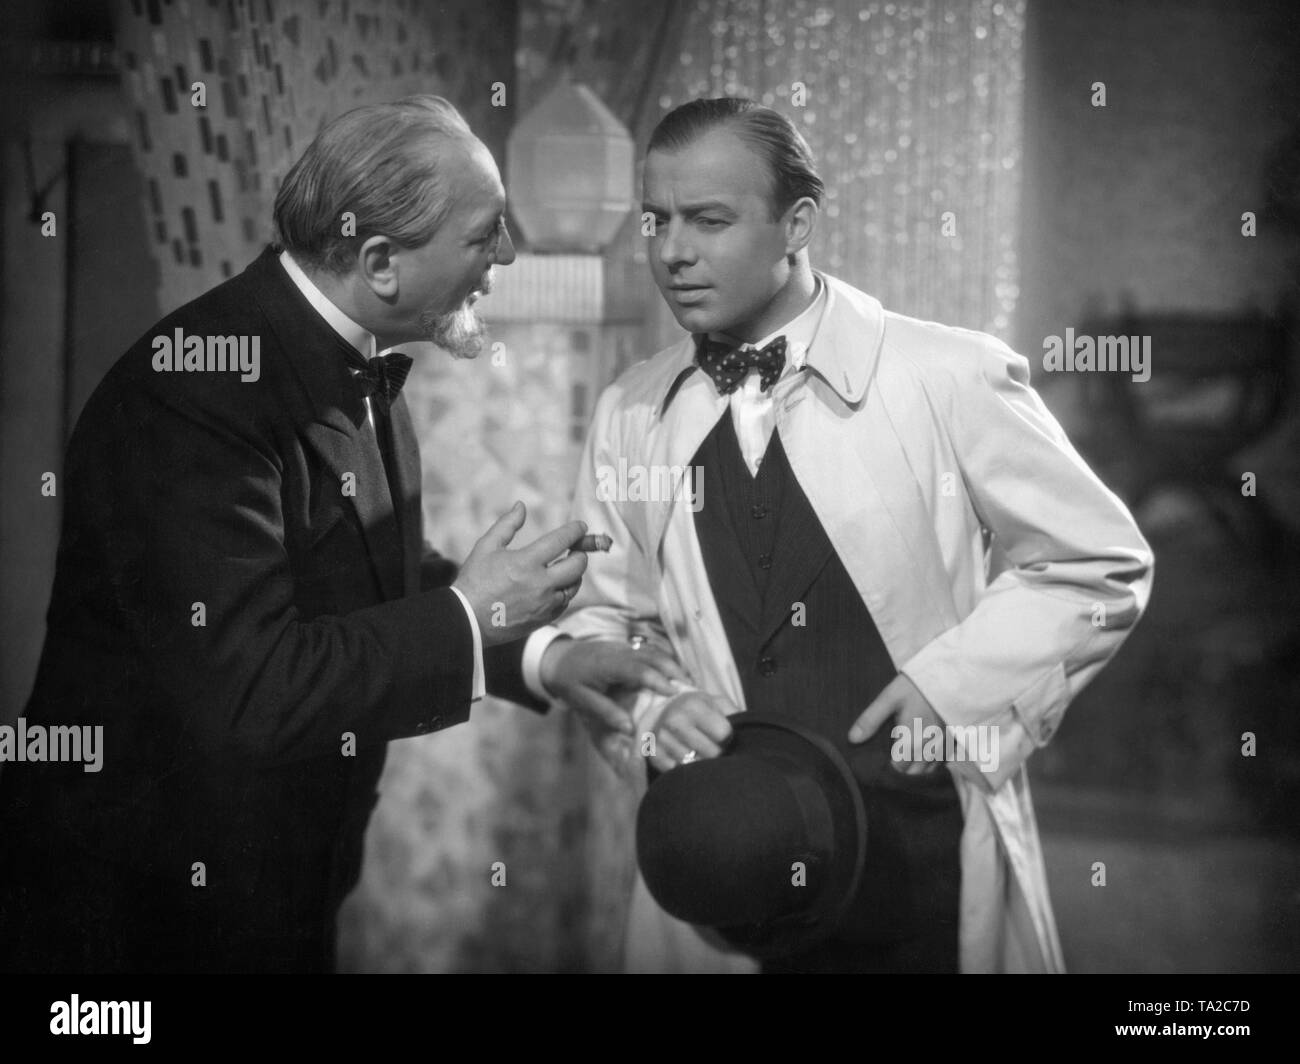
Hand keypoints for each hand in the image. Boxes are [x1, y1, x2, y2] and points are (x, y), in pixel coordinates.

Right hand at [452, 502, 587, 645]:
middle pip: (577, 565)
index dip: (575, 531)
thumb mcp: (486, 547)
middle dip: (580, 552)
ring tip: (563, 567)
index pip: (562, 540)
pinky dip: (564, 591)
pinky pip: (565, 602)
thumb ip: (507, 525)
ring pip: (574, 585)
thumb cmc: (475, 581)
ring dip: (574, 574)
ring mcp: (544, 604)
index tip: (580, 527)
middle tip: (574, 548)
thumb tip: (521, 506)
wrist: (467, 620)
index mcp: (526, 562)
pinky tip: (555, 586)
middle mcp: (540, 584)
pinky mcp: (544, 618)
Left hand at [541, 638, 689, 770]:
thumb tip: (630, 729)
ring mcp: (624, 648)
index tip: (674, 692)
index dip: (657, 680)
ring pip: (654, 652)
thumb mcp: (581, 701)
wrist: (557, 658)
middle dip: (673, 670)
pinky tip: (674, 675)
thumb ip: (606, 713)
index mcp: (607, 666)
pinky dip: (665, 662)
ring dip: (672, 665)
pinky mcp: (627, 648)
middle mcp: (619, 652)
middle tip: (691, 688)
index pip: (637, 670)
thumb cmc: (568, 682)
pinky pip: (650, 652)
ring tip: (688, 683)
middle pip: (652, 656)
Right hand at [650, 691, 735, 773]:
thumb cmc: (700, 711)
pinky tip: (685, 757)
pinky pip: (678, 772)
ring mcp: (661, 739)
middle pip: (712, 753)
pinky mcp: (653, 755)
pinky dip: (685, 769)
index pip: (724, 734)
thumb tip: (750, 732)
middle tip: (712, 744)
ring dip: (701, 762)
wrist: (666, 712)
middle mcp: (674, 720)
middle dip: (717, 752)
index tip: (723, 734)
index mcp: (692, 705)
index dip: (728, 737)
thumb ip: (735, 714)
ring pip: (695, 765)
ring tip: (699, 751)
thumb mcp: (717, 704)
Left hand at [848, 673, 943, 775]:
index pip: (898, 769)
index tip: (876, 766)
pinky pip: (939, 763)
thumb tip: (852, 739)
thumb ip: (871, 719)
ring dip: (914, 772)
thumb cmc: (914, 686)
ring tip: (900, 766)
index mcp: (912, 739)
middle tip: (886, 766)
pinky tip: (918, 759)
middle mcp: (929, 747)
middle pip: (913, 774)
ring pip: (927, 771)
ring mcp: (942, 746)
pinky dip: (928, 765)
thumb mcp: (889, 698)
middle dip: (900, 774)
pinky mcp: (950, 741)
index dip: (887, 771)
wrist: (945, 676)